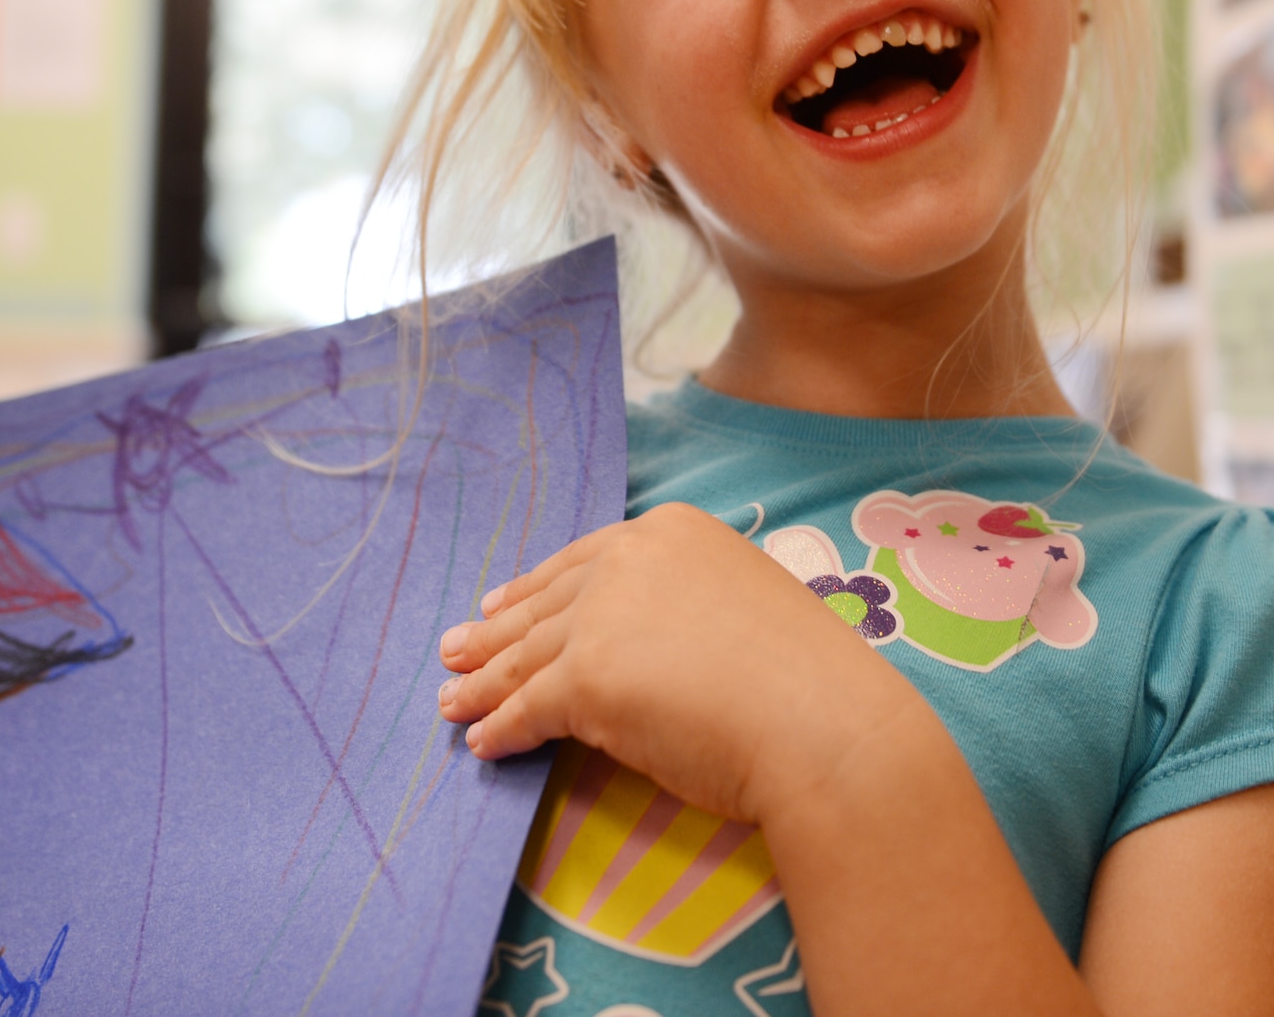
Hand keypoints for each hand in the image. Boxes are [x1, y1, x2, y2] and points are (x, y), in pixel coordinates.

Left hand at [436, 502, 911, 824]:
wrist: (822, 724)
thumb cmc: (806, 679)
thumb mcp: (742, 605)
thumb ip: (685, 606)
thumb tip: (644, 643)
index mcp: (672, 531)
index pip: (585, 562)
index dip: (536, 588)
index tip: (501, 604)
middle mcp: (630, 559)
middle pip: (546, 604)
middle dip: (495, 632)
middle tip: (455, 647)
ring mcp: (602, 617)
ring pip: (527, 655)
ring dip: (482, 682)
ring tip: (450, 699)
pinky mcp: (585, 679)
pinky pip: (529, 707)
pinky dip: (501, 727)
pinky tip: (484, 742)